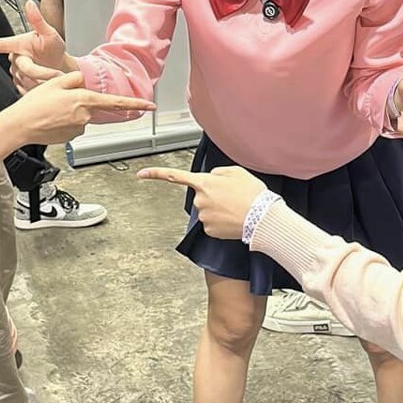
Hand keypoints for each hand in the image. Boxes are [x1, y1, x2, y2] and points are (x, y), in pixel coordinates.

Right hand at [0, 0, 73, 92]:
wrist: (60, 66)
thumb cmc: (53, 48)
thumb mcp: (50, 32)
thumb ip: (38, 20)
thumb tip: (30, 4)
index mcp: (17, 44)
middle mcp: (14, 58)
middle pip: (23, 68)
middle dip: (40, 72)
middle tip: (56, 74)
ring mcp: (16, 73)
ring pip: (25, 80)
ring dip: (40, 81)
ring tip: (53, 75)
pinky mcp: (20, 85)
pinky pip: (25, 89)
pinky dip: (38, 87)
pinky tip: (45, 82)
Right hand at [11, 70, 152, 145]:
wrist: (20, 125)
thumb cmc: (34, 105)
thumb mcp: (55, 82)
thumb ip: (75, 79)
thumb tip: (84, 80)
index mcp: (84, 100)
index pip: (117, 102)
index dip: (136, 104)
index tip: (150, 106)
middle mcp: (84, 116)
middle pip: (91, 106)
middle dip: (79, 102)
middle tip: (57, 102)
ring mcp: (78, 128)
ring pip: (81, 116)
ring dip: (70, 112)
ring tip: (50, 110)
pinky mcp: (70, 137)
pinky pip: (73, 126)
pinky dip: (64, 122)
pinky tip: (51, 119)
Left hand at [137, 164, 265, 239]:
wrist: (262, 218)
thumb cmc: (252, 194)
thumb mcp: (237, 172)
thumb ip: (218, 171)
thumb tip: (211, 178)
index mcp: (204, 182)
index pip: (174, 176)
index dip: (155, 174)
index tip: (140, 174)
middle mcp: (200, 200)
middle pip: (201, 196)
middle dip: (213, 196)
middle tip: (233, 196)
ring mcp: (203, 217)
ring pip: (208, 210)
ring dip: (219, 209)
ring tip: (237, 207)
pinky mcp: (209, 231)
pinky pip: (212, 223)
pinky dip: (221, 221)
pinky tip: (233, 219)